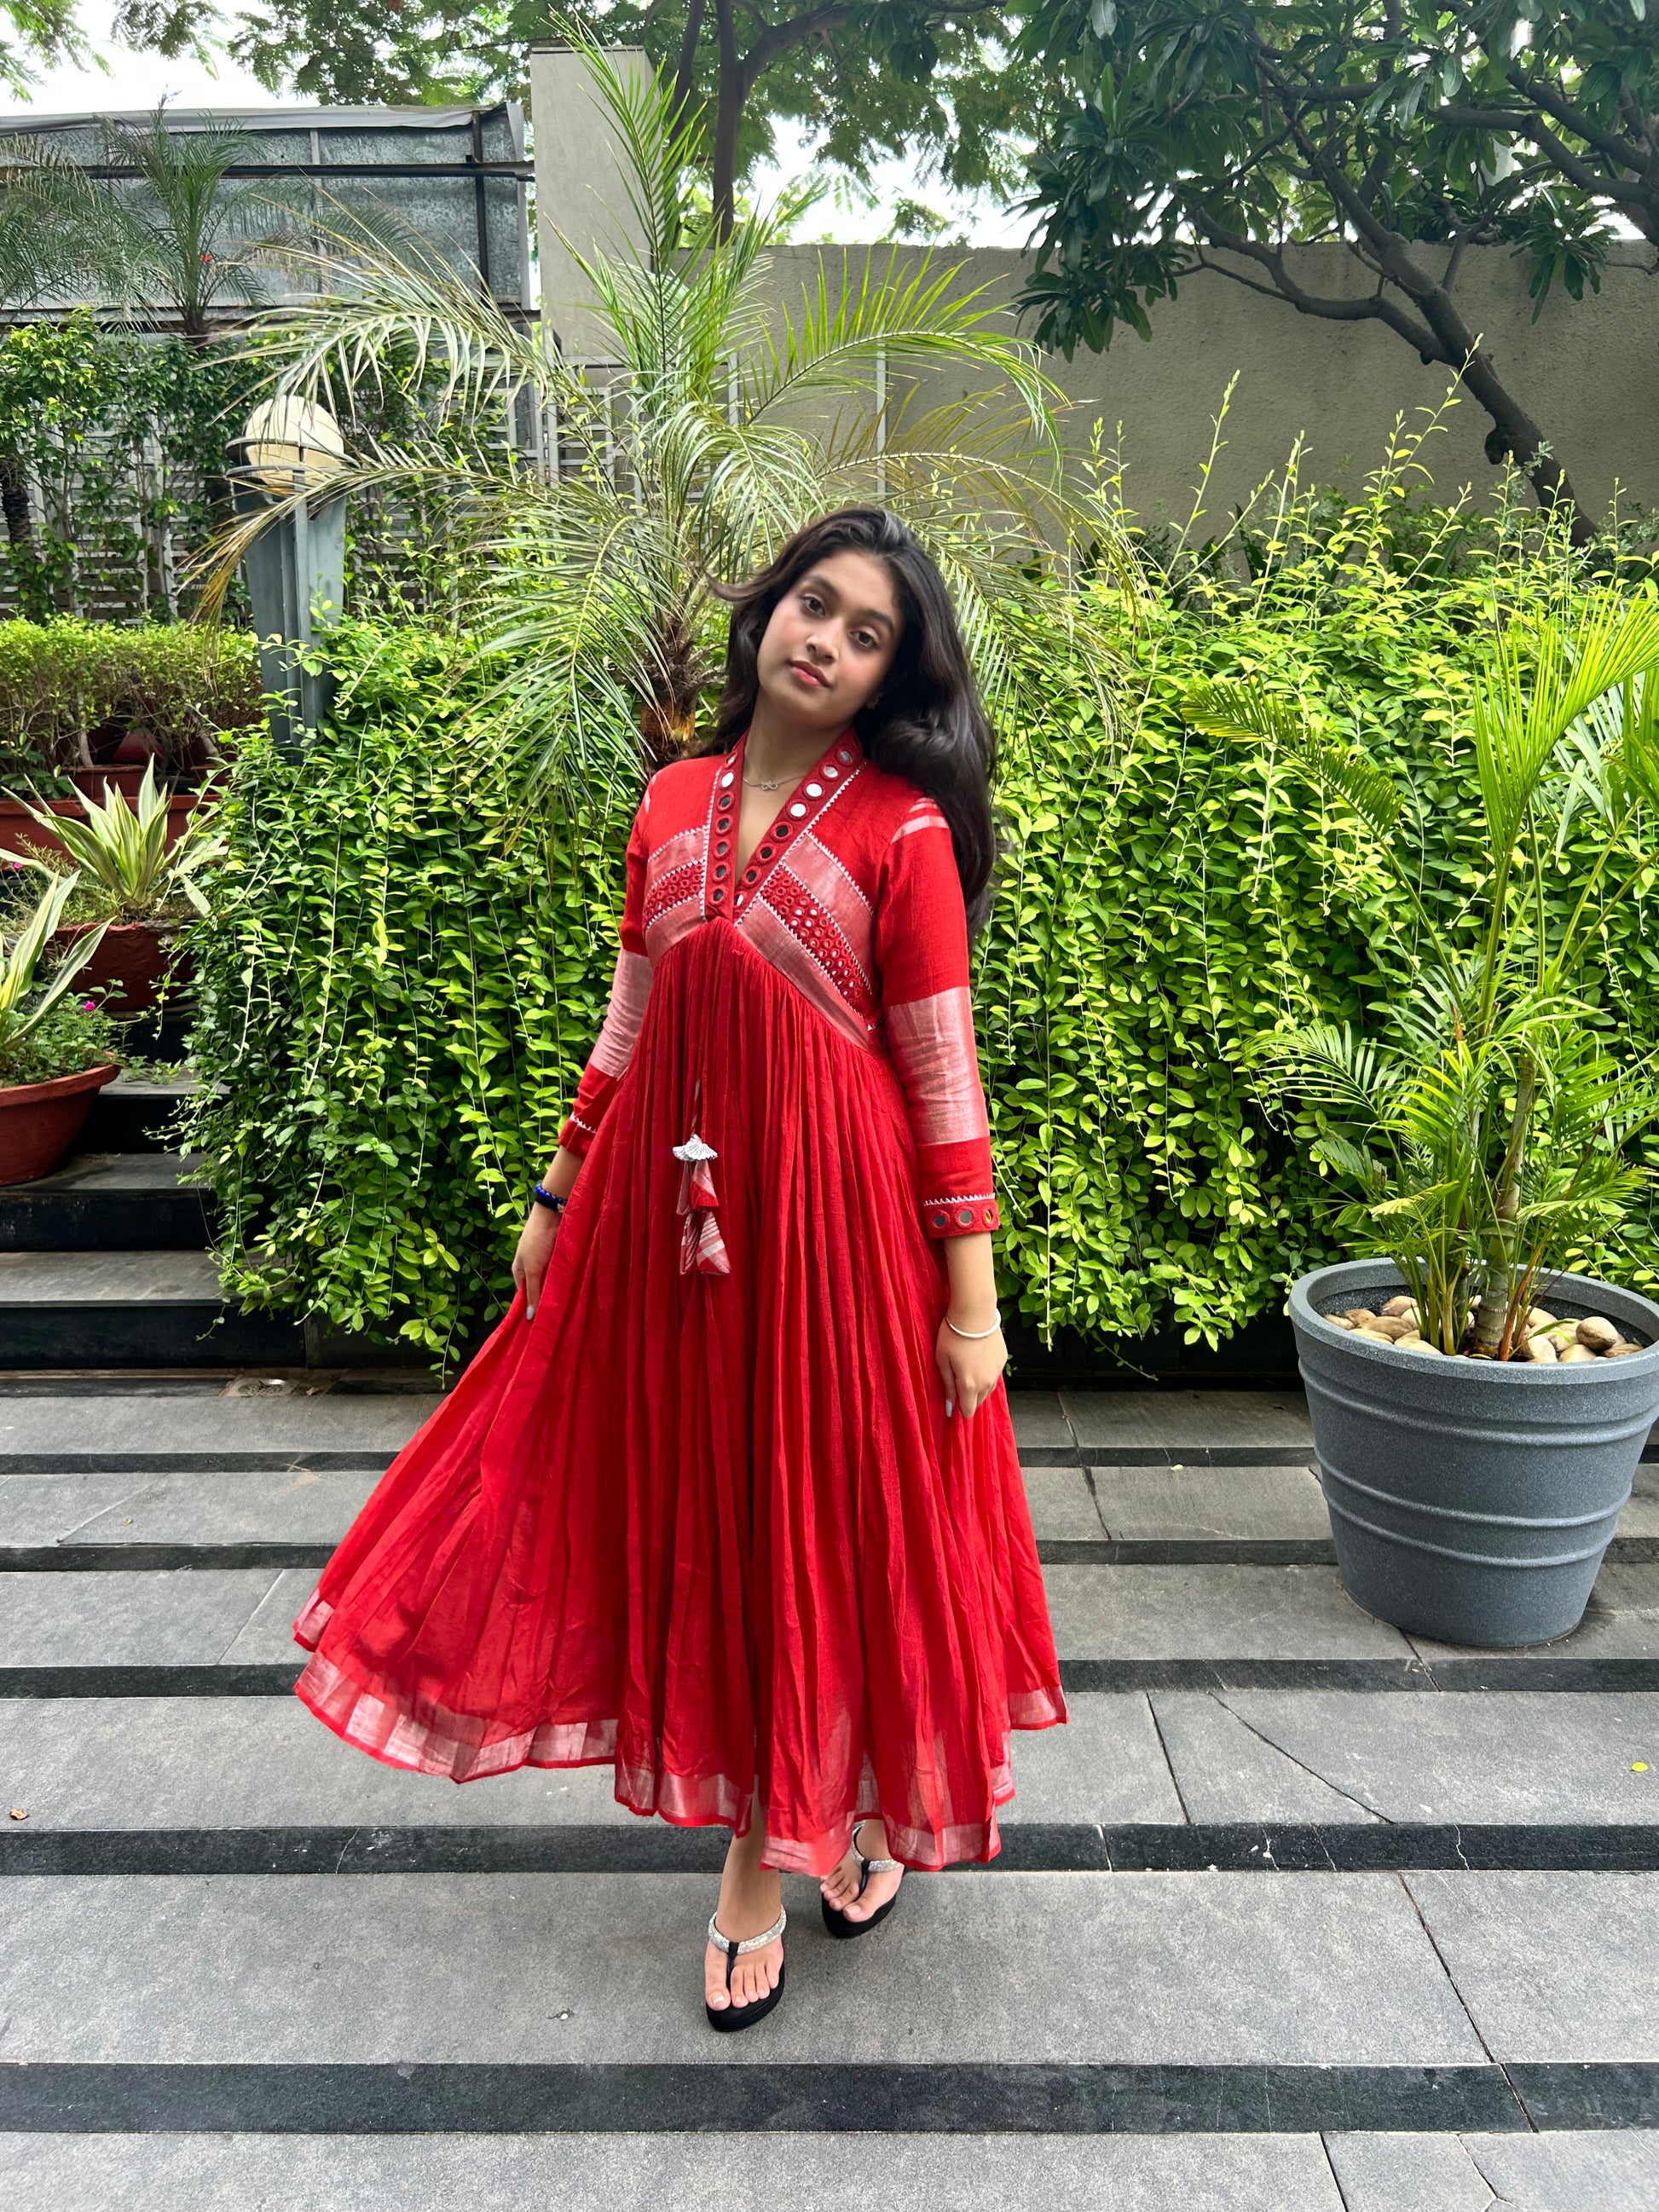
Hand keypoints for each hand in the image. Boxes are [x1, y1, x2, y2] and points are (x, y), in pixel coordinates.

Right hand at [512, 1204, 560, 1318]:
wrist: (553, 1215)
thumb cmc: (536, 1241)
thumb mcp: (532, 1269)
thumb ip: (532, 1292)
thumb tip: (529, 1317)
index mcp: (519, 1272)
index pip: (524, 1297)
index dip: (530, 1309)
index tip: (539, 1327)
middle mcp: (533, 1270)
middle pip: (539, 1292)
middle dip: (546, 1303)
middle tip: (555, 1323)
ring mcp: (548, 1265)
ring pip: (553, 1285)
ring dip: (558, 1294)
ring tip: (567, 1314)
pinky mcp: (561, 1260)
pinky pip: (563, 1276)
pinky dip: (567, 1284)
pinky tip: (575, 1296)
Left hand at [934, 1313, 1006, 1419]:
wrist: (974, 1313)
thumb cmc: (953, 1336)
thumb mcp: (942, 1362)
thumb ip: (948, 1387)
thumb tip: (950, 1409)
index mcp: (969, 1385)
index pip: (968, 1411)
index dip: (959, 1409)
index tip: (953, 1401)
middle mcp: (986, 1382)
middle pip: (978, 1402)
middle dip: (968, 1398)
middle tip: (957, 1380)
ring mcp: (997, 1371)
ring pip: (988, 1389)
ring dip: (978, 1386)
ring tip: (967, 1368)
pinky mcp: (1003, 1360)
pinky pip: (994, 1374)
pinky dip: (986, 1372)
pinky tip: (977, 1359)